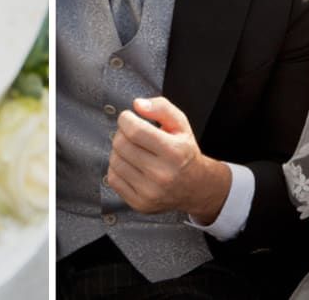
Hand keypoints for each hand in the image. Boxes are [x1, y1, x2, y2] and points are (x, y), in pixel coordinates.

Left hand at [106, 97, 230, 222]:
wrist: (196, 187)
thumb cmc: (184, 152)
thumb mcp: (181, 125)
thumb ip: (161, 108)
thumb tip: (137, 105)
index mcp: (175, 152)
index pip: (135, 131)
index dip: (126, 119)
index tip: (129, 118)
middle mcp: (163, 175)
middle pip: (121, 145)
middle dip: (121, 133)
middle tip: (131, 133)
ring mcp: (150, 192)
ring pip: (115, 161)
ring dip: (118, 150)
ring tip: (132, 149)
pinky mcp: (139, 203)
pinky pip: (113, 178)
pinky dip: (117, 168)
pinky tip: (130, 165)